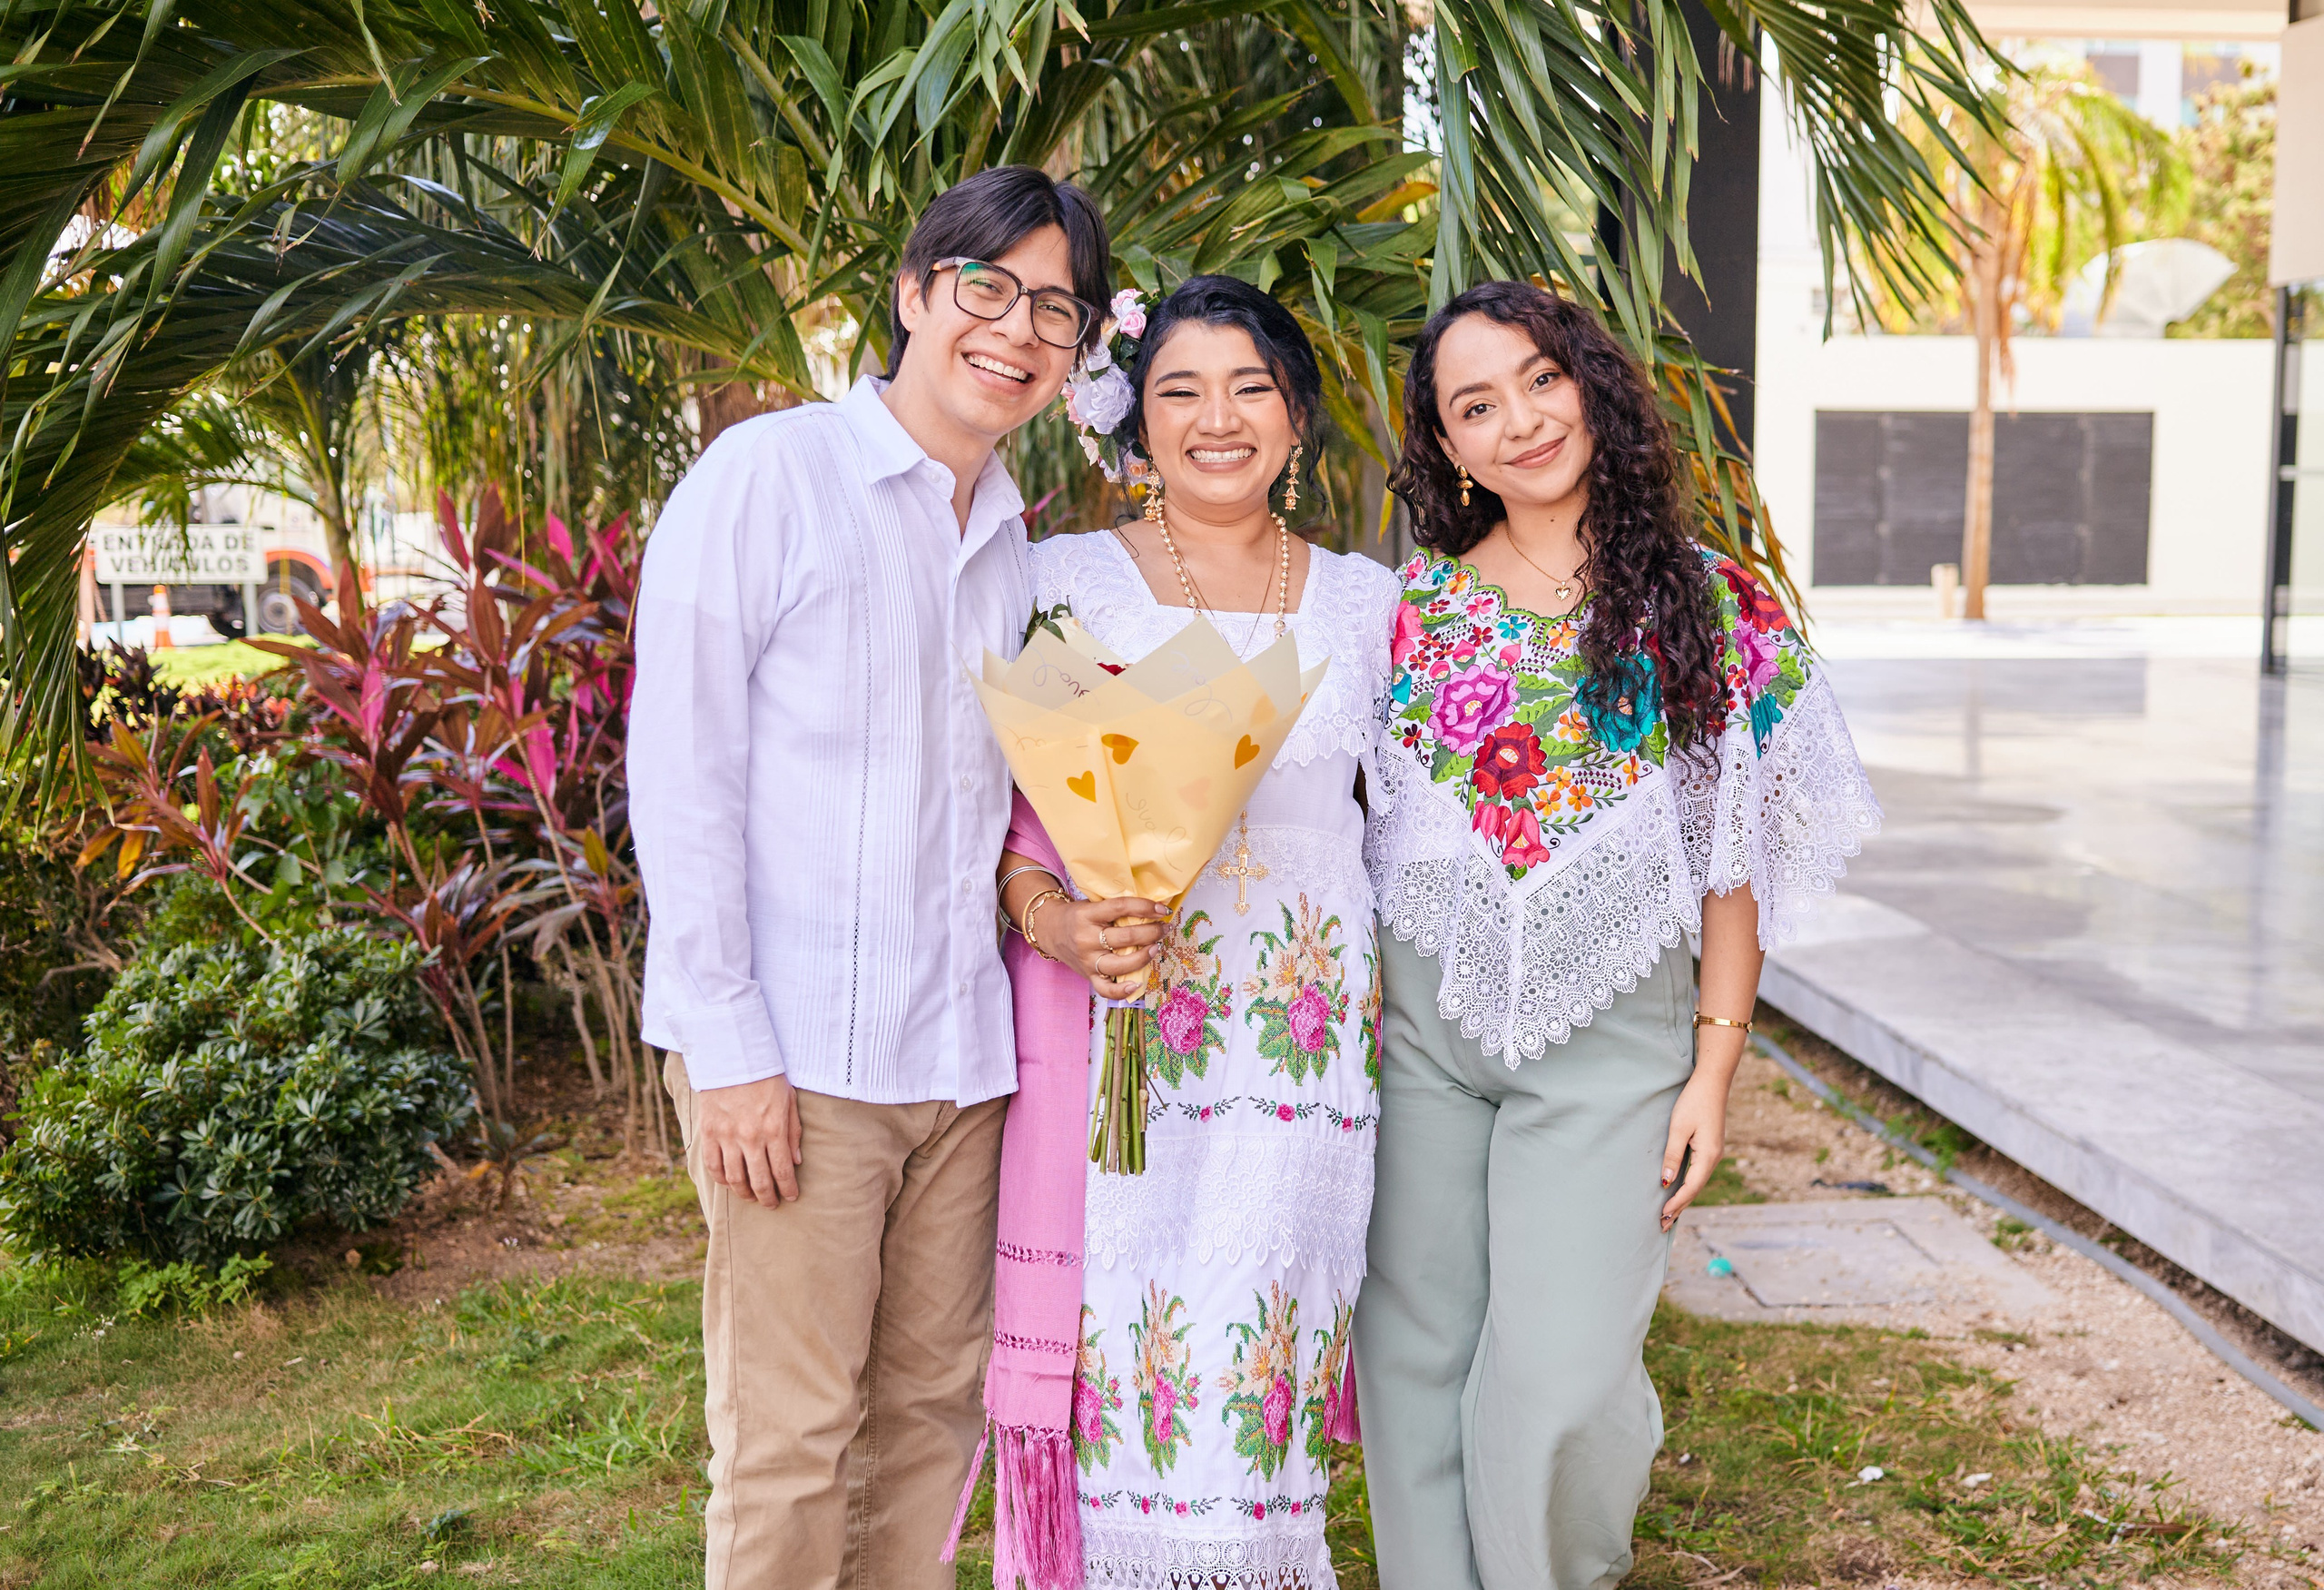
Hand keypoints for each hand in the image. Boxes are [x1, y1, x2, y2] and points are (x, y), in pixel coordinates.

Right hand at [694, 1072, 802, 1207]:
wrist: (732, 1057)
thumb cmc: (766, 1078)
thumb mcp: (788, 1101)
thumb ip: (792, 1133)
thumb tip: (797, 1162)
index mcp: (773, 1129)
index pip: (782, 1171)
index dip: (788, 1188)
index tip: (791, 1196)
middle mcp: (750, 1137)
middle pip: (759, 1180)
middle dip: (768, 1197)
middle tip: (772, 1204)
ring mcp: (726, 1137)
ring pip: (735, 1178)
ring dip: (745, 1193)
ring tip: (752, 1197)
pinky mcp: (708, 1133)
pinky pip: (713, 1165)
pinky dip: (721, 1180)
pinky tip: (730, 1183)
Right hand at [1031, 893, 1164, 999]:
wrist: (1049, 929)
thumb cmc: (1077, 915)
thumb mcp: (1092, 904)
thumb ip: (1115, 908)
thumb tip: (1152, 909)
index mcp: (1087, 914)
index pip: (1121, 907)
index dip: (1145, 907)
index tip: (1163, 910)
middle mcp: (1086, 938)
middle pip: (1125, 937)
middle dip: (1152, 932)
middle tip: (1164, 928)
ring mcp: (1087, 960)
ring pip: (1120, 964)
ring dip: (1143, 956)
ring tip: (1155, 947)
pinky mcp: (1087, 976)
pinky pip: (1105, 989)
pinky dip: (1121, 991)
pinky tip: (1136, 984)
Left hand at [1658, 1072, 1728, 1230]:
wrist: (1712, 1083)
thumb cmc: (1693, 1102)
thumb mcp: (1679, 1128)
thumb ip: (1673, 1155)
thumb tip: (1667, 1181)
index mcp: (1708, 1155)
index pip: (1691, 1187)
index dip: (1676, 1203)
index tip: (1662, 1216)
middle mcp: (1714, 1158)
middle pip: (1695, 1189)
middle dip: (1679, 1207)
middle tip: (1662, 1225)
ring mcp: (1713, 1153)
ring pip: (1697, 1182)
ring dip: (1683, 1199)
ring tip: (1669, 1214)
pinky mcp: (1709, 1148)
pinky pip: (1698, 1173)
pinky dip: (1688, 1186)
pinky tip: (1679, 1191)